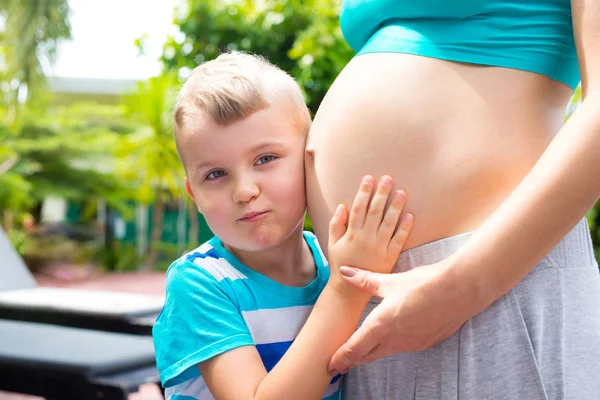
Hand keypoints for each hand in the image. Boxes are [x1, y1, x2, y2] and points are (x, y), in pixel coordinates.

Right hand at [327, 175, 413, 278]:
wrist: (350, 289)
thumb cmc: (340, 263)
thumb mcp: (332, 244)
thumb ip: (336, 224)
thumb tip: (342, 206)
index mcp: (352, 234)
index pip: (358, 208)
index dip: (363, 192)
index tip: (369, 178)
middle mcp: (366, 238)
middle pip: (375, 211)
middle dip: (381, 193)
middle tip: (388, 178)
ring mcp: (379, 247)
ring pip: (389, 223)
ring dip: (396, 206)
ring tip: (402, 192)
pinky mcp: (390, 257)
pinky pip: (398, 240)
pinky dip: (404, 228)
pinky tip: (410, 215)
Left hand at [328, 259, 473, 373]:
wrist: (460, 291)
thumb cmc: (424, 284)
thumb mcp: (390, 282)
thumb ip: (365, 281)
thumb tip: (345, 272)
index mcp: (381, 326)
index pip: (355, 348)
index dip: (341, 358)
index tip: (331, 365)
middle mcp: (394, 340)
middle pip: (367, 356)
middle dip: (352, 360)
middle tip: (340, 364)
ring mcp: (411, 344)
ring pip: (385, 352)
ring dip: (371, 353)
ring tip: (361, 352)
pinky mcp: (425, 343)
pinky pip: (402, 347)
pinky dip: (391, 346)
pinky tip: (392, 338)